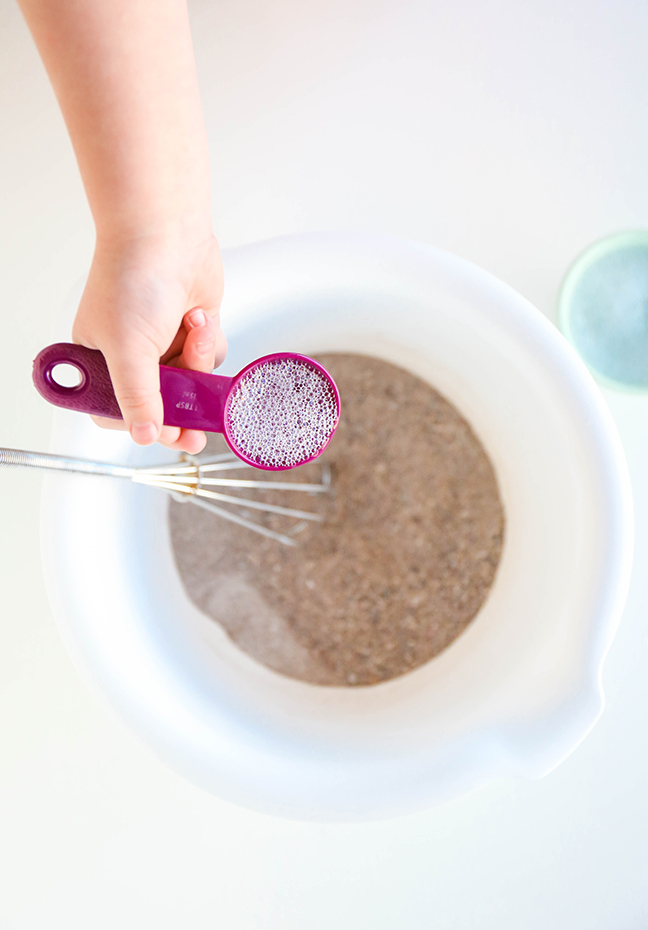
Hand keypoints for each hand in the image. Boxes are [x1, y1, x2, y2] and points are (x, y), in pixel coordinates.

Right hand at [72, 228, 226, 453]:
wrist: (169, 232)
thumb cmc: (134, 279)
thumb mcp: (129, 349)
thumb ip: (138, 397)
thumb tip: (143, 435)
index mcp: (97, 360)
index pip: (117, 412)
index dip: (144, 425)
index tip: (168, 434)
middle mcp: (129, 354)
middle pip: (160, 402)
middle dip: (181, 408)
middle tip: (197, 431)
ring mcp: (162, 343)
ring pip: (188, 380)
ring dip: (196, 359)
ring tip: (192, 326)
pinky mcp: (189, 331)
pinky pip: (206, 358)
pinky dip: (207, 342)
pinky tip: (198, 315)